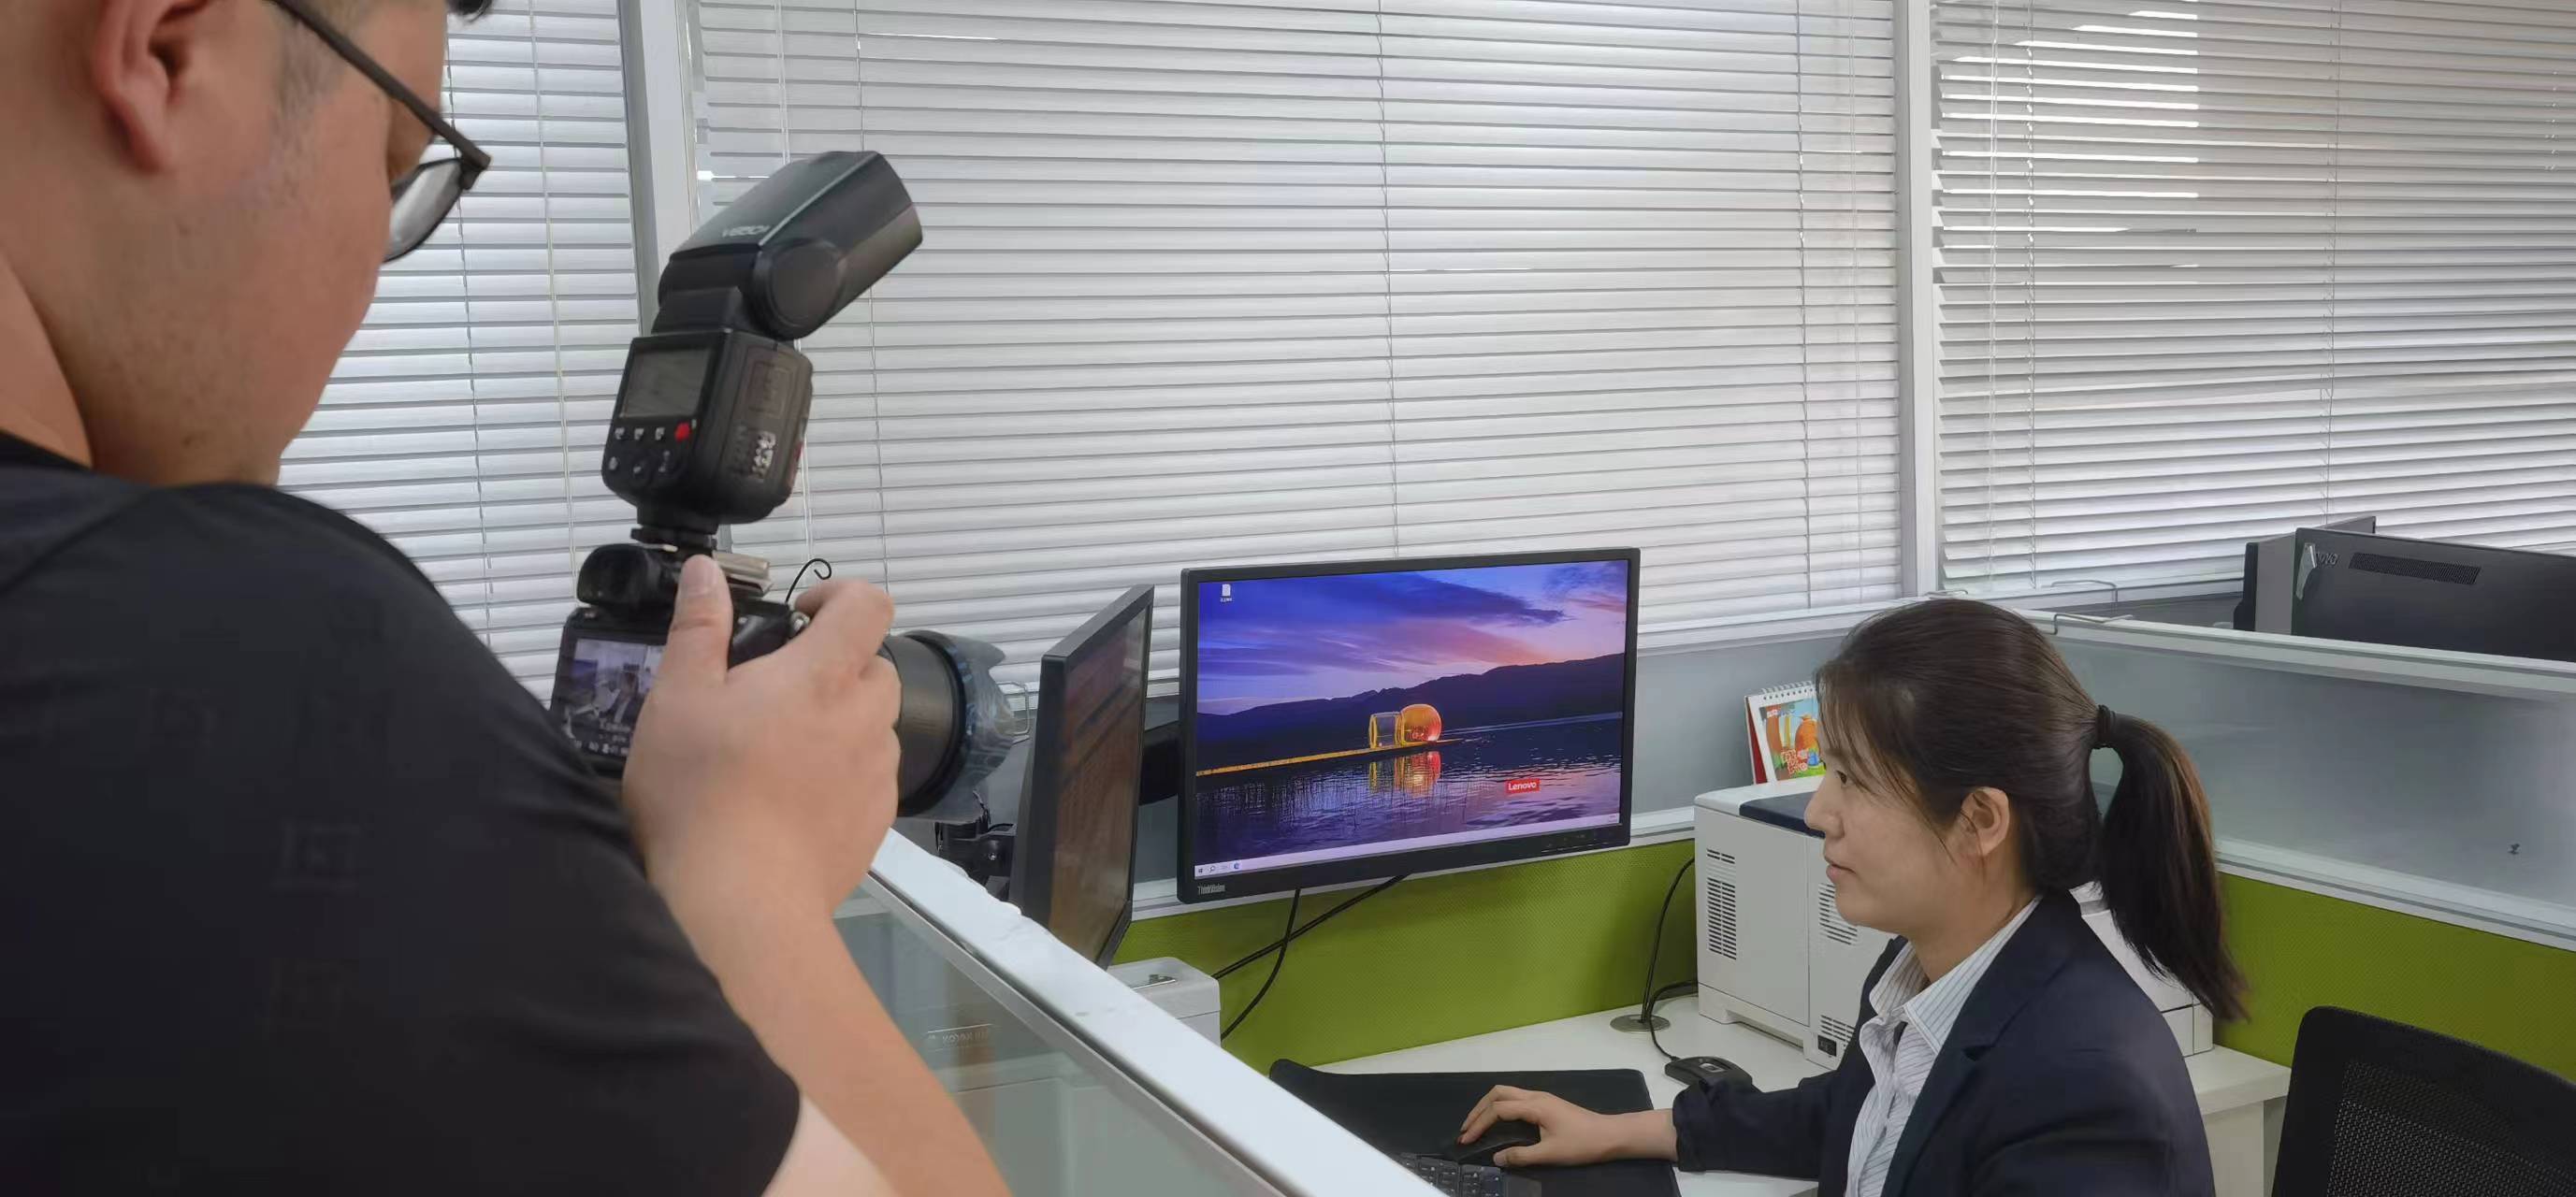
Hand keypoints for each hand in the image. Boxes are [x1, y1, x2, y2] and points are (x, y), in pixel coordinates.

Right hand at [622, 554, 902, 914]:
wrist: (736, 900)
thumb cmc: (699, 794)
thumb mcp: (678, 697)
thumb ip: (698, 628)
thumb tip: (707, 573)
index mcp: (821, 677)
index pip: (869, 605)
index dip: (840, 597)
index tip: (801, 616)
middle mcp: (863, 719)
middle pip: (874, 668)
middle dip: (835, 667)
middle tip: (776, 693)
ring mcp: (876, 774)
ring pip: (873, 727)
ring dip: (839, 725)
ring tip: (778, 754)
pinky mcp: (875, 822)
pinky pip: (870, 780)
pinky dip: (841, 776)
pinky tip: (791, 802)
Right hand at [1458, 1086, 1678, 1167]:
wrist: (1611, 1135)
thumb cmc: (1582, 1144)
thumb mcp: (1551, 1154)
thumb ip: (1522, 1156)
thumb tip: (1496, 1158)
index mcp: (1535, 1105)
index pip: (1498, 1110)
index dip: (1479, 1124)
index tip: (1467, 1139)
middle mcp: (1535, 1096)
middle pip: (1498, 1093)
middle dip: (1478, 1109)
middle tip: (1465, 1129)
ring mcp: (1541, 1097)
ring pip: (1506, 1092)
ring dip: (1488, 1106)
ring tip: (1476, 1124)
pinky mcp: (1546, 1103)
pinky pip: (1515, 1098)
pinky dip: (1500, 1107)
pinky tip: (1497, 1121)